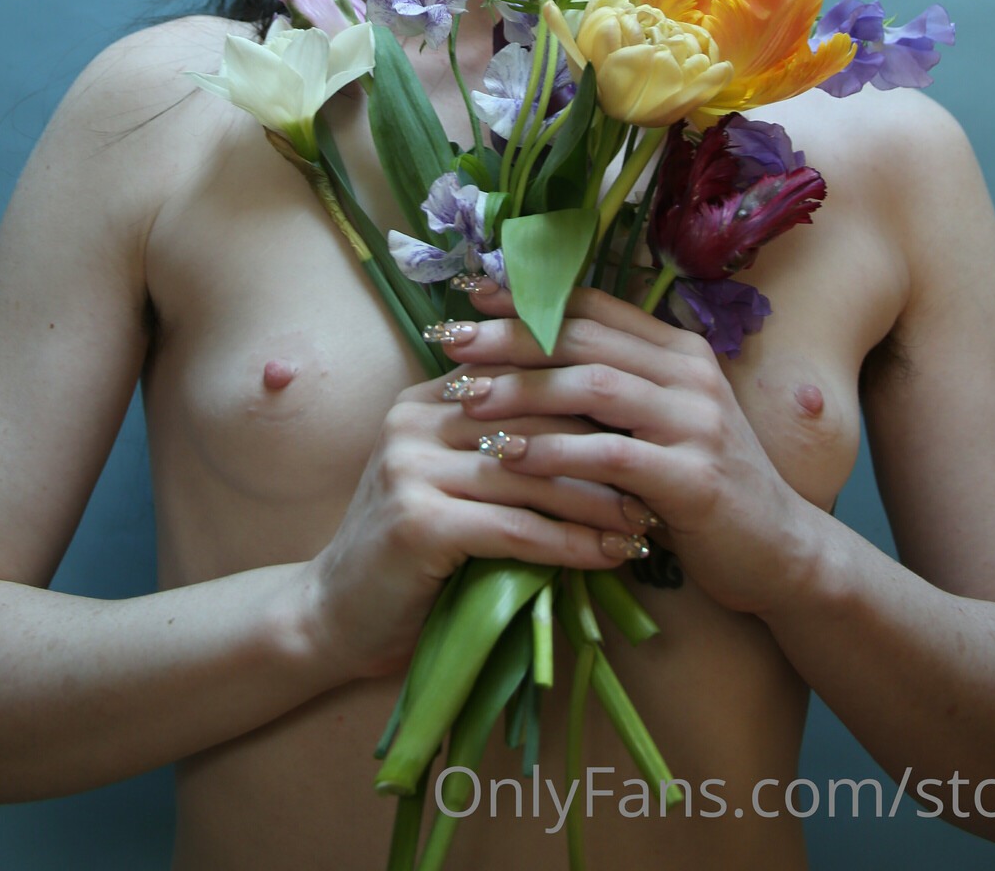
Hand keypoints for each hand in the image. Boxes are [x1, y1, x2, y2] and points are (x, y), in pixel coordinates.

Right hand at [303, 366, 661, 681]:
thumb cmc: (410, 554)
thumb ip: (498, 448)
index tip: (644, 426)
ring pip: (529, 475)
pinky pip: (513, 528)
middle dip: (603, 449)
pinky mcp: (417, 522)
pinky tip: (606, 557)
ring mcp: (410, 467)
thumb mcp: (451, 483)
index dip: (586, 399)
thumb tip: (598, 429)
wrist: (333, 616)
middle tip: (661, 476)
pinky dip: (567, 544)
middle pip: (531, 420)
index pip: (521, 377)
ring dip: (596, 501)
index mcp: (426, 399)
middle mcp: (414, 420)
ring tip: (645, 523)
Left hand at [435, 285, 826, 617]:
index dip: (530, 296)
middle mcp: (690, 373)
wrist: (780, 554)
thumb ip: (614, 386)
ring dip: (522, 391)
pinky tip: (507, 456)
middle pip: (584, 338)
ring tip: (465, 399)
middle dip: (510, 337)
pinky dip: (554, 453)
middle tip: (450, 343)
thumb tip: (527, 355)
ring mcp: (697, 422)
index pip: (594, 306)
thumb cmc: (701, 487)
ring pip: (593, 386)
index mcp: (679, 350)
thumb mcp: (661, 423)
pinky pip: (610, 455)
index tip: (470, 294)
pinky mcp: (695, 477)